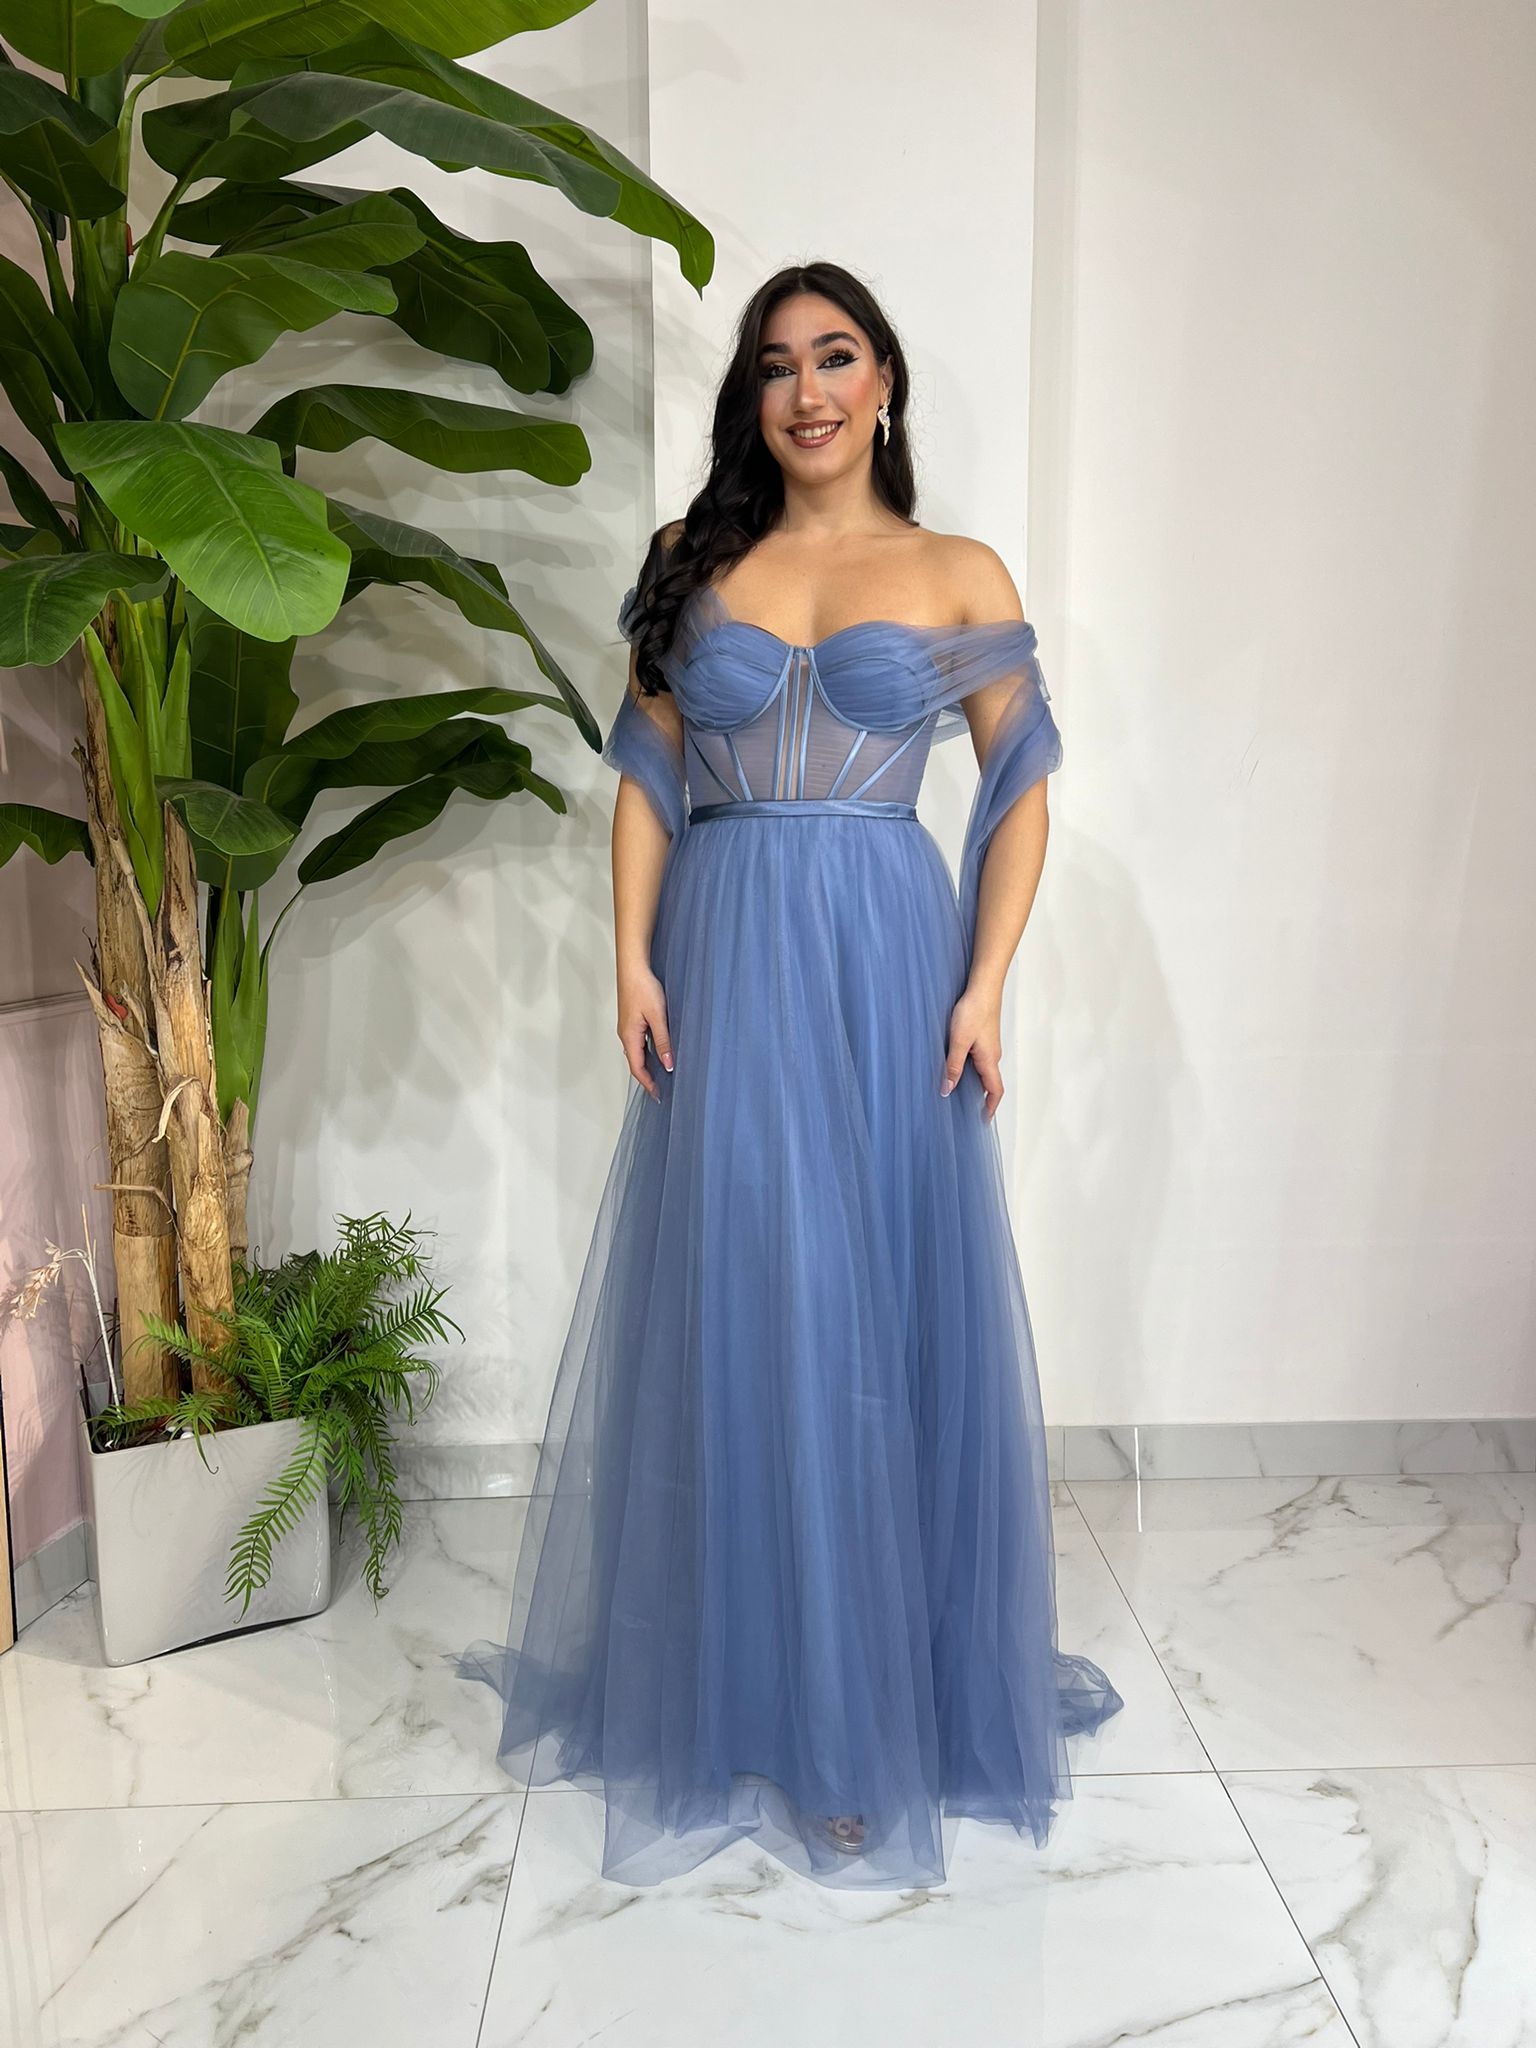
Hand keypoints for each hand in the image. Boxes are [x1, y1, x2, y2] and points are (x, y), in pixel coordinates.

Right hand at [617, 962, 672, 1099]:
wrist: (633, 967)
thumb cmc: (643, 988)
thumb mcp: (658, 1017)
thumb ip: (663, 1041)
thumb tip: (668, 1065)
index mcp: (629, 1036)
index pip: (637, 1068)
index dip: (648, 1083)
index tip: (658, 1095)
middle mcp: (626, 1034)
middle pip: (635, 1063)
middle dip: (647, 1078)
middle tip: (661, 1090)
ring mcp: (628, 1027)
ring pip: (637, 1052)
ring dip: (648, 1065)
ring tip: (661, 1075)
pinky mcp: (632, 1020)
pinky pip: (639, 1042)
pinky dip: (648, 1052)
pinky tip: (658, 1052)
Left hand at [941, 984, 1003, 1120]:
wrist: (983, 987)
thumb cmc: (974, 1011)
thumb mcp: (958, 1041)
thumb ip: (953, 1066)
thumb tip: (947, 1090)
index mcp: (989, 1060)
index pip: (995, 1091)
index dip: (990, 1108)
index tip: (983, 1121)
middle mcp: (992, 1055)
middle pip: (990, 1083)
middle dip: (981, 1099)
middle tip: (968, 1111)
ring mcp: (989, 1046)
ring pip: (984, 1071)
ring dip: (976, 1084)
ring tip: (959, 1092)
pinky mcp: (984, 1037)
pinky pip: (980, 1060)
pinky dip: (972, 1070)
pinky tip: (958, 1067)